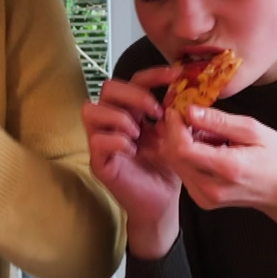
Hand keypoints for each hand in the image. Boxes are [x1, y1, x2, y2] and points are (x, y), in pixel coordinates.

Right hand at [82, 67, 182, 258]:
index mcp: (133, 111)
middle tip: (155, 112)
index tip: (176, 75)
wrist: (162, 203)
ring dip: (119, 117)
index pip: (135, 81)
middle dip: (134, 94)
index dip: (153, 74)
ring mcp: (102, 141)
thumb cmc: (167, 169)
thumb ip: (176, 115)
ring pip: (91, 110)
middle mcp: (113, 122)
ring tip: (139, 133)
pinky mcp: (98, 162)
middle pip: (108, 88)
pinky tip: (133, 150)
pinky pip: (96, 141)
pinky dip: (116, 141)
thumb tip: (185, 94)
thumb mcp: (176, 136)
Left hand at [162, 106, 276, 248]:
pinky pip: (184, 172)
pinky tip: (204, 145)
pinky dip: (187, 155)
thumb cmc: (276, 158)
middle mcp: (212, 188)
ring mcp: (205, 198)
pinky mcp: (202, 200)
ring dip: (180, 143)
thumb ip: (219, 121)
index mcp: (228, 168)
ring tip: (201, 129)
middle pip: (174, 156)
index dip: (175, 126)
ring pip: (176, 164)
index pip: (183, 148)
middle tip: (186, 114)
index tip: (178, 108)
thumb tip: (190, 110)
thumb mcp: (252, 130)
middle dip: (174, 132)